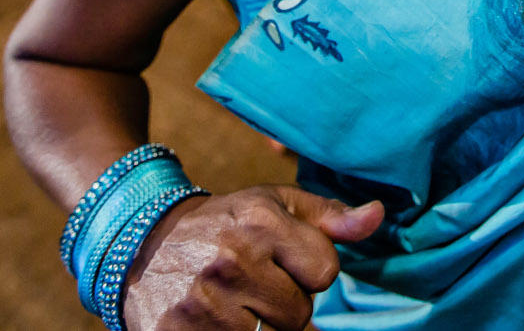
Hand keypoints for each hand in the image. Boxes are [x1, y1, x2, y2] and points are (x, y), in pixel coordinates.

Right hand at [122, 186, 382, 330]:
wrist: (146, 244)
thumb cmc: (226, 224)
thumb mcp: (275, 205)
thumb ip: (329, 216)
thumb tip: (378, 215)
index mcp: (259, 221)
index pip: (325, 270)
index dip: (310, 271)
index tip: (284, 262)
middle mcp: (230, 259)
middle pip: (299, 313)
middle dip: (284, 304)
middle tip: (255, 286)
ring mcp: (202, 301)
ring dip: (260, 327)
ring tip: (237, 303)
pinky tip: (219, 321)